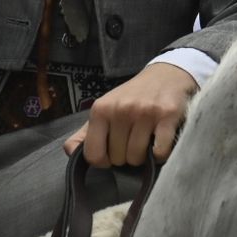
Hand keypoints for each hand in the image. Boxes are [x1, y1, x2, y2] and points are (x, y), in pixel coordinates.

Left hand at [63, 62, 196, 167]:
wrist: (164, 75)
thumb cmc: (131, 98)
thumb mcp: (104, 109)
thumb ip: (85, 133)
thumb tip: (69, 152)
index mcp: (101, 109)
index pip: (93, 155)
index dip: (104, 161)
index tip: (112, 153)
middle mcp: (121, 109)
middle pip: (118, 158)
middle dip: (125, 156)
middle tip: (133, 141)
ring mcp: (144, 112)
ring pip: (137, 158)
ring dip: (143, 157)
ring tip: (145, 141)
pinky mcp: (167, 116)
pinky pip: (160, 152)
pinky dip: (160, 155)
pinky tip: (159, 142)